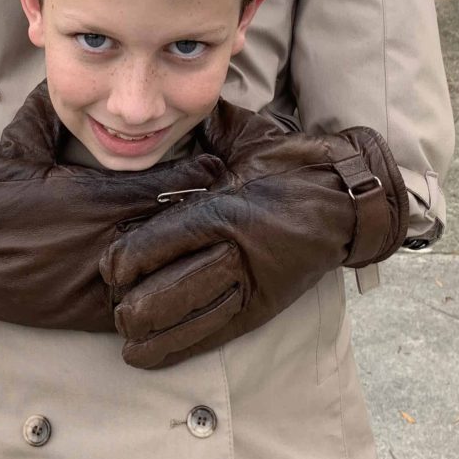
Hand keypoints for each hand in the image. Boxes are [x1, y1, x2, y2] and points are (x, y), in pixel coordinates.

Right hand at [0, 81, 226, 330]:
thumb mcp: (19, 142)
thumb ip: (52, 115)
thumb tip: (63, 84)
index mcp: (92, 196)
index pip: (164, 185)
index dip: (197, 173)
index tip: (218, 163)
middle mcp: (103, 239)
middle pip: (174, 227)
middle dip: (203, 212)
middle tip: (235, 198)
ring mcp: (96, 280)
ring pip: (161, 267)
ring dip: (187, 254)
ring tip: (217, 241)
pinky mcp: (83, 313)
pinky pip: (137, 303)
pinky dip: (159, 291)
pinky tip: (176, 281)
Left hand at [100, 99, 408, 368]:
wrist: (350, 199)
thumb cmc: (293, 163)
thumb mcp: (245, 135)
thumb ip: (204, 129)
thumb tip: (170, 105)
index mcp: (225, 210)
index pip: (160, 243)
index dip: (125, 261)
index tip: (108, 265)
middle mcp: (235, 253)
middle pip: (165, 291)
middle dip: (131, 302)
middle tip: (115, 298)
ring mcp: (250, 286)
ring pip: (185, 320)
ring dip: (147, 329)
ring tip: (126, 327)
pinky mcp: (261, 310)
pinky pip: (211, 336)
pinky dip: (174, 347)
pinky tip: (143, 354)